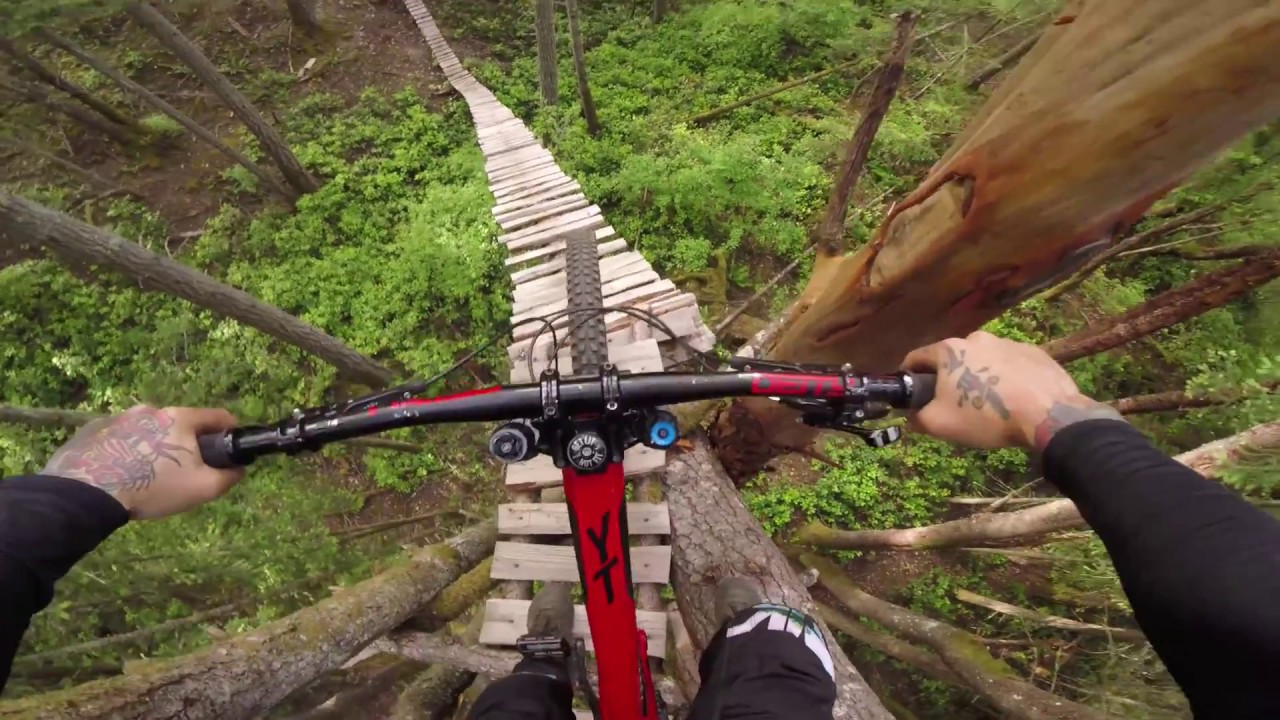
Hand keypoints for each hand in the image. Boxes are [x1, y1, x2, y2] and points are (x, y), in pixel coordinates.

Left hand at [43, 405, 244, 518]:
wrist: (87, 494)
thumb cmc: (153, 487)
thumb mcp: (203, 489)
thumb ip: (229, 476)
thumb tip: (239, 469)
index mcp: (180, 418)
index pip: (217, 416)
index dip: (230, 432)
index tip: (229, 449)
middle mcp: (150, 410)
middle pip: (180, 425)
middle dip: (186, 444)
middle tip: (183, 472)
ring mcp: (118, 417)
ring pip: (148, 431)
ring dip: (154, 447)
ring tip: (146, 476)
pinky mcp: (93, 430)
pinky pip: (120, 438)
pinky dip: (126, 451)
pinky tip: (120, 474)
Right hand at [901, 331, 1123, 450]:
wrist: (1048, 415)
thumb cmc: (985, 416)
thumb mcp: (940, 424)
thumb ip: (917, 417)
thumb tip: (913, 414)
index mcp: (949, 350)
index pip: (917, 357)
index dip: (909, 376)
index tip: (913, 393)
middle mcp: (977, 338)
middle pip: (953, 359)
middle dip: (949, 379)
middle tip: (956, 406)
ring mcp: (1008, 343)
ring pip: (983, 361)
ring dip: (980, 377)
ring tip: (990, 405)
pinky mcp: (1035, 352)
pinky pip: (1011, 366)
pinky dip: (1007, 379)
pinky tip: (1015, 400)